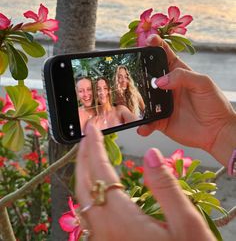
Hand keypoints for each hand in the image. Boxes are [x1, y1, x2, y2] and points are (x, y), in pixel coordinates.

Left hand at [76, 124, 213, 240]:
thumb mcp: (187, 226)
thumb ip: (166, 188)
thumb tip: (151, 154)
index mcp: (123, 221)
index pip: (100, 172)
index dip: (95, 147)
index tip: (92, 128)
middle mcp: (105, 231)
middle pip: (83, 183)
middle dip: (83, 155)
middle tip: (88, 135)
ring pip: (81, 198)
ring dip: (83, 171)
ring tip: (89, 152)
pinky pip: (87, 212)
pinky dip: (88, 188)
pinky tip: (96, 184)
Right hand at [137, 34, 235, 165]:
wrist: (217, 131)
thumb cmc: (215, 104)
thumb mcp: (203, 83)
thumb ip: (182, 77)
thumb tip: (160, 81)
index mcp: (178, 73)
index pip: (164, 55)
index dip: (156, 45)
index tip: (149, 40)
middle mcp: (168, 87)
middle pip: (149, 76)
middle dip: (139, 72)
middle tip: (133, 73)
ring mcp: (162, 104)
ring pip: (144, 99)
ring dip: (137, 101)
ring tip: (133, 104)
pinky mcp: (161, 120)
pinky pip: (148, 121)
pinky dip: (143, 125)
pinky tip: (142, 127)